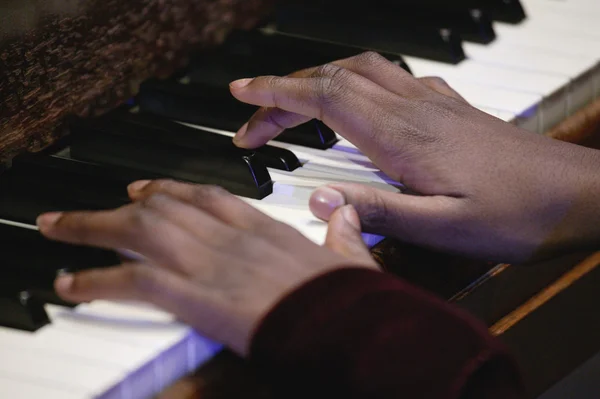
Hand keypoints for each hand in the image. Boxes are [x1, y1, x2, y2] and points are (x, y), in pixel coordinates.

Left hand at [37, 180, 376, 355]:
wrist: (346, 324)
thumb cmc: (349, 299)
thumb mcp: (351, 259)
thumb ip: (344, 234)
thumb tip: (347, 215)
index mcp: (264, 229)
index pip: (208, 196)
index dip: (173, 189)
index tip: (150, 188)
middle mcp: (230, 237)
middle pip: (164, 207)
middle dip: (125, 202)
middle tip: (101, 204)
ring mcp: (210, 262)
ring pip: (140, 230)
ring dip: (94, 227)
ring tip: (62, 228)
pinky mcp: (195, 295)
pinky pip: (134, 279)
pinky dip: (97, 278)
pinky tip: (72, 282)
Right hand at [229, 52, 599, 262]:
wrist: (575, 195)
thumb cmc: (515, 214)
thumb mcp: (442, 228)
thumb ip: (378, 212)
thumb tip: (317, 200)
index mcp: (401, 135)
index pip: (323, 97)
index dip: (276, 93)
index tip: (241, 95)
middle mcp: (411, 107)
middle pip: (332, 78)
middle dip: (284, 92)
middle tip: (254, 122)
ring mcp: (430, 101)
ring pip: (359, 70)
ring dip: (317, 80)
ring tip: (291, 107)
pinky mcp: (446, 106)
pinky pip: (389, 77)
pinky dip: (354, 82)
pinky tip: (354, 104)